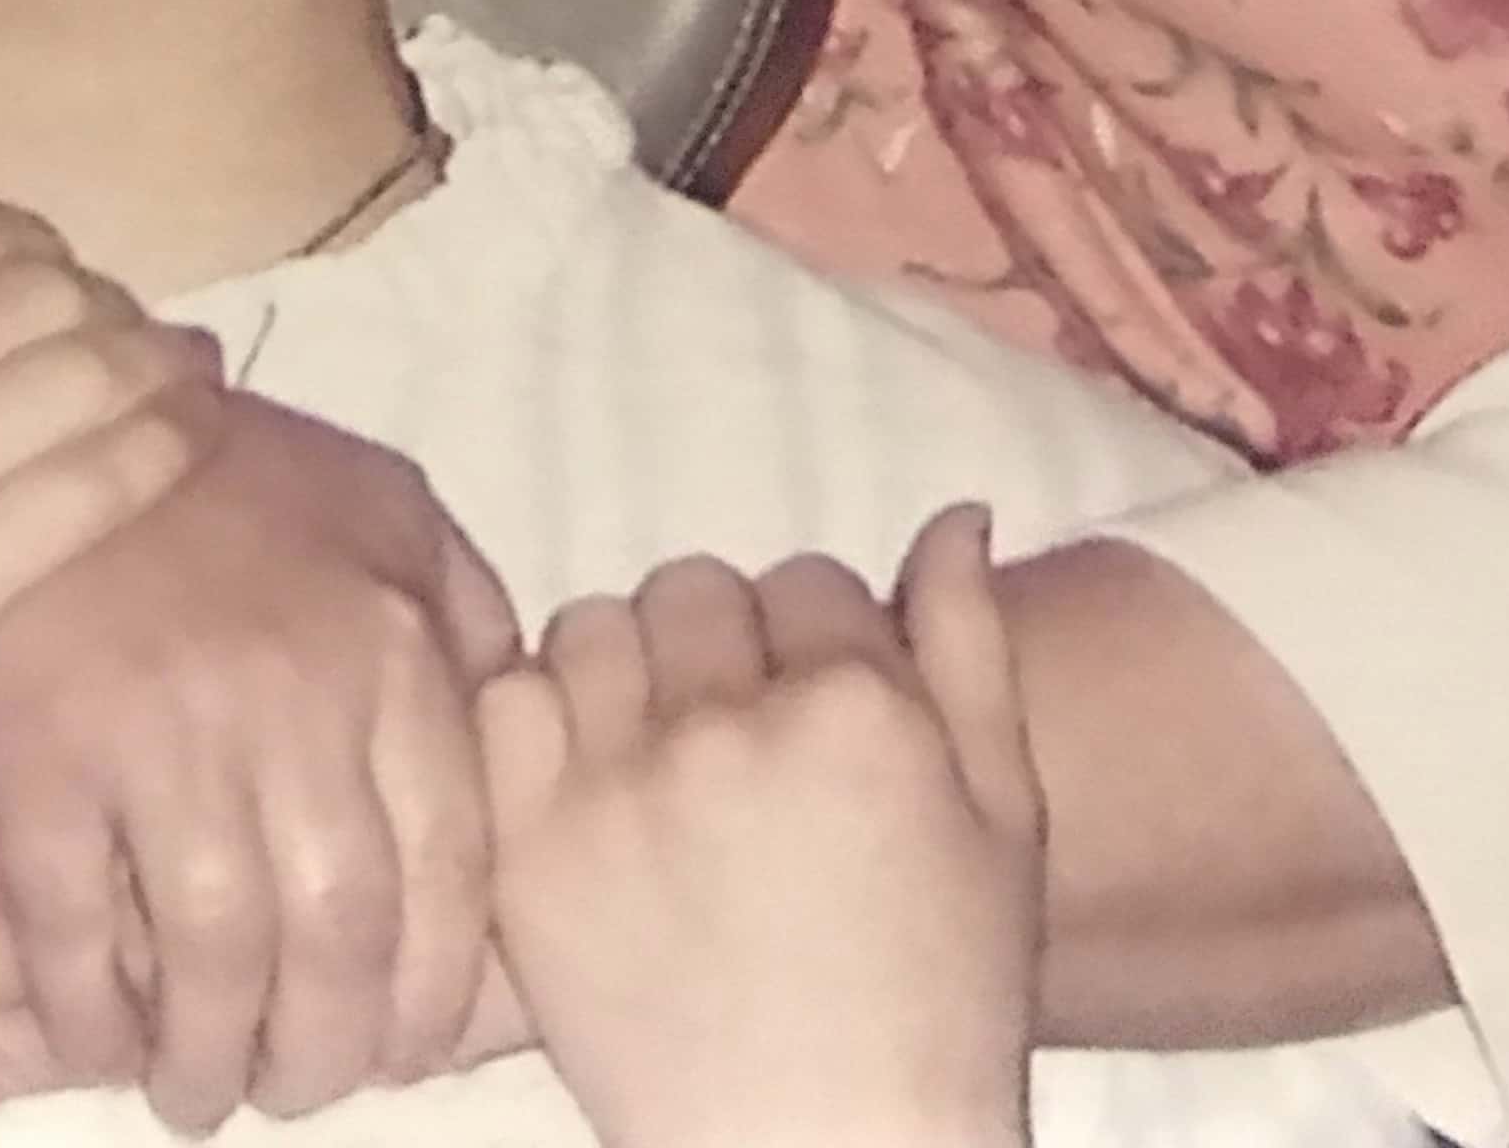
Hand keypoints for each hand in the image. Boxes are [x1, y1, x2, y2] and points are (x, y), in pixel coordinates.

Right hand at [0, 187, 208, 1073]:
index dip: (19, 232)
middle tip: (131, 319)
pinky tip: (197, 428)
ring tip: (191, 360)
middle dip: (98, 292)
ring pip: (72, 372)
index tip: (52, 261)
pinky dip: (160, 443)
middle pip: (26, 289)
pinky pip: (82, 490)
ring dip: (153, 353)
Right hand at [0, 389, 518, 1131]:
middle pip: (340, 934)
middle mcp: (294, 697)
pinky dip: (88, 1015)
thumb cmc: (226, 474)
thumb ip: (459, 608)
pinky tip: (100, 1036)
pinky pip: (73, 935)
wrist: (47, 408)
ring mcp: (163, 728)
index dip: (434, 987)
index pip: (449, 865)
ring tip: (198, 1087)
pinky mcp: (41, 754)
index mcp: (388, 644)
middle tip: (300, 1087)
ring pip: (214, 957)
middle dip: (327, 1049)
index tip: (410, 1049)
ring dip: (209, 1057)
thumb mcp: (381, 504)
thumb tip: (513, 722)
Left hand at [478, 509, 1039, 1147]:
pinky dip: (537, 726)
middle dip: (723, 648)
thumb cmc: (941, 998)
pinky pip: (506, 703)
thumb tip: (955, 511)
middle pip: (695, 589)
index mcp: (854, 704)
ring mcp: (616, 783)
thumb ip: (970, 646)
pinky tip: (586, 787)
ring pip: (593, 626)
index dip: (819, 646)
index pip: (808, 579)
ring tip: (659, 761)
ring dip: (627, 675)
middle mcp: (727, 723)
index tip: (819, 720)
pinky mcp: (531, 851)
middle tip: (741, 744)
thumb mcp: (1003, 817)